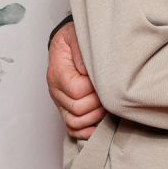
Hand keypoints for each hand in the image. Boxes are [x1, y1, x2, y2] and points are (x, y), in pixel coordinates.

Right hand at [47, 22, 104, 138]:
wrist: (70, 42)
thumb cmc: (75, 39)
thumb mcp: (78, 36)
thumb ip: (83, 53)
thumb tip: (88, 71)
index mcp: (58, 73)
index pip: (77, 91)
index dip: (95, 88)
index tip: (106, 80)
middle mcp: (56, 90)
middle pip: (78, 109)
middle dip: (98, 102)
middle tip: (111, 92)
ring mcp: (61, 102)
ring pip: (75, 122)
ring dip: (95, 117)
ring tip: (107, 104)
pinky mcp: (67, 109)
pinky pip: (72, 129)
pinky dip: (86, 131)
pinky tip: (99, 124)